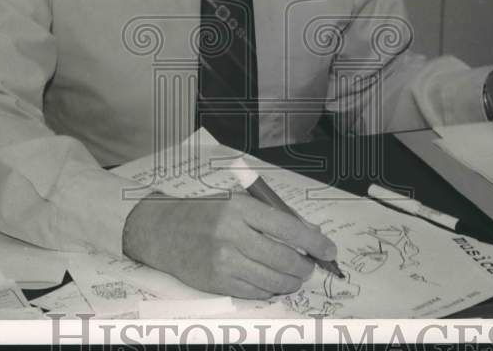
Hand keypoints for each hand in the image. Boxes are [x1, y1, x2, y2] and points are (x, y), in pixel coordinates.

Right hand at [122, 191, 335, 298]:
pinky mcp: (217, 282)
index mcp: (239, 208)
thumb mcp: (237, 201)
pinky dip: (270, 290)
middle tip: (311, 266)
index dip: (314, 242)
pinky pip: (255, 292)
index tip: (329, 250)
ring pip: (273, 279)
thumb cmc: (206, 212)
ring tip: (295, 276)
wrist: (163, 230)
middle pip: (284, 258)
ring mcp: (224, 261)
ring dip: (291, 281)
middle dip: (305, 266)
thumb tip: (309, 234)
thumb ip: (272, 216)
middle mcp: (232, 234)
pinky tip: (272, 282)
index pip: (288, 228)